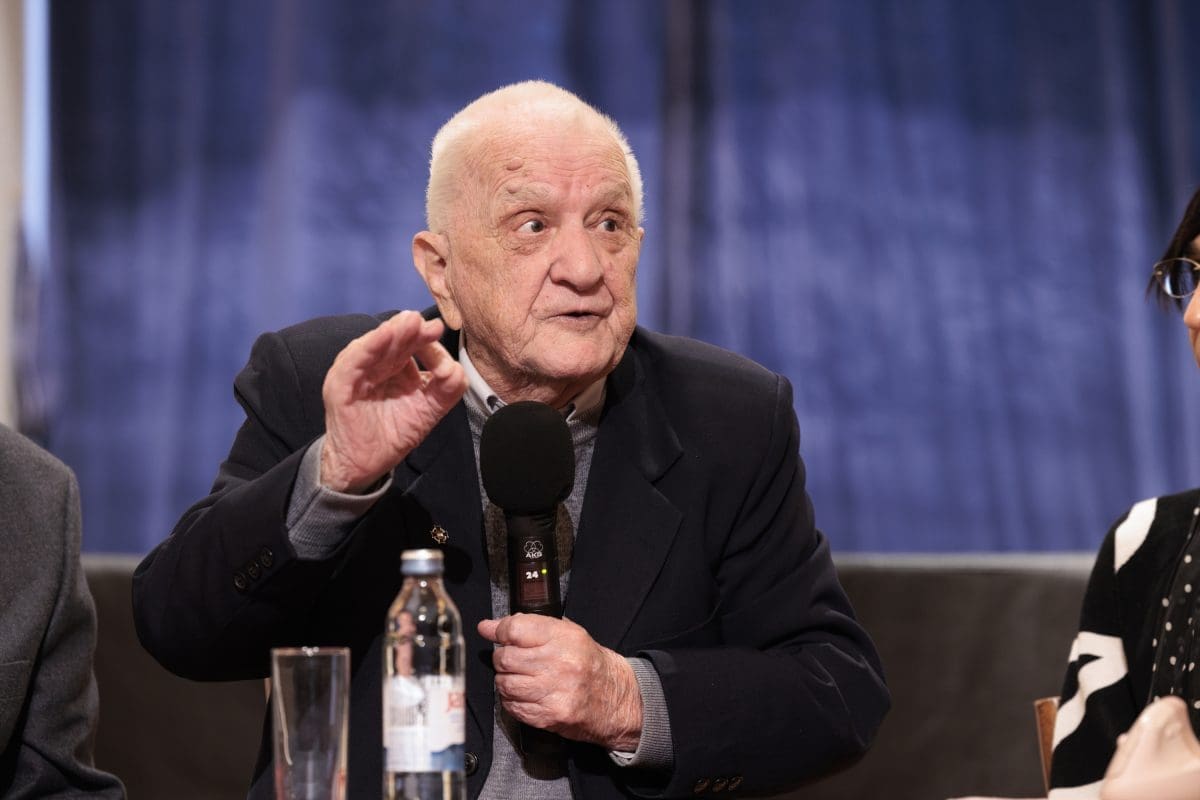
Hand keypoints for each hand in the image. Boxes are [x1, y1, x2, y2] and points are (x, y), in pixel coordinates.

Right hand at [320, 311, 466, 491]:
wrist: (364, 464)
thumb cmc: (393, 433)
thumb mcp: (428, 409)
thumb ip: (446, 389)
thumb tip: (456, 369)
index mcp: (396, 366)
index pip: (411, 345)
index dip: (426, 340)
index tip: (440, 333)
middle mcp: (376, 364)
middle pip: (394, 341)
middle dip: (412, 330)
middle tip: (431, 323)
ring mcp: (357, 372)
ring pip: (374, 346)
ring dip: (392, 332)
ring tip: (411, 321)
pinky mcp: (340, 385)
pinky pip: (354, 362)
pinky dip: (368, 348)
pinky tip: (384, 336)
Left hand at [478, 614, 642, 750]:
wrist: (614, 698)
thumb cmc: (588, 663)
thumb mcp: (568, 633)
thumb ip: (529, 626)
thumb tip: (488, 626)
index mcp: (565, 637)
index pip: (515, 629)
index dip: (498, 630)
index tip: (490, 631)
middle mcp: (560, 663)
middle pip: (506, 658)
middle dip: (501, 658)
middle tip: (510, 659)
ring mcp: (554, 692)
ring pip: (505, 684)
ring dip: (504, 680)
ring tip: (517, 677)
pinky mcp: (549, 716)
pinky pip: (513, 706)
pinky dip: (511, 700)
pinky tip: (524, 694)